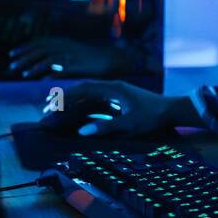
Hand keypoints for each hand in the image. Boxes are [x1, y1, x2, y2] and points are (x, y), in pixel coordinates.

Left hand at [9, 37, 124, 78]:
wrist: (112, 60)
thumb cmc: (93, 61)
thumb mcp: (74, 57)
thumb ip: (60, 62)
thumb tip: (46, 71)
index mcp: (64, 42)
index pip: (39, 42)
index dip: (25, 47)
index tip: (12, 53)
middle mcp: (65, 46)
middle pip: (40, 48)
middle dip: (24, 55)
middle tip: (11, 63)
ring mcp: (70, 54)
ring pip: (46, 57)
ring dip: (32, 64)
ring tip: (21, 72)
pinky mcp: (76, 64)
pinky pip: (58, 68)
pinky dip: (47, 72)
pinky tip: (39, 79)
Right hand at [51, 79, 173, 136]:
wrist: (172, 110)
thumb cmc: (152, 117)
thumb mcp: (129, 125)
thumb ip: (105, 127)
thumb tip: (82, 131)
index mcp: (112, 89)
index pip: (82, 90)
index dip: (64, 98)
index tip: (50, 107)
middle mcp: (111, 87)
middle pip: (82, 89)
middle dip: (63, 99)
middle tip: (46, 109)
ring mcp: (115, 91)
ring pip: (87, 93)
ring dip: (71, 101)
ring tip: (54, 109)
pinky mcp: (119, 98)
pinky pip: (95, 99)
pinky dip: (82, 104)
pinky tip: (74, 112)